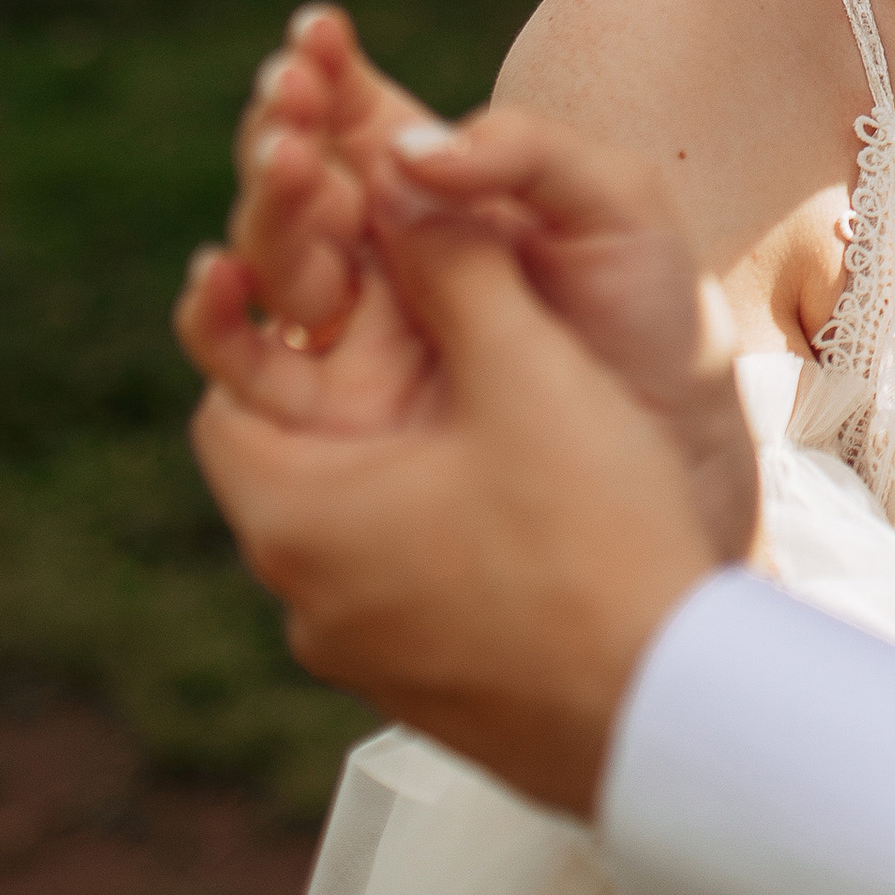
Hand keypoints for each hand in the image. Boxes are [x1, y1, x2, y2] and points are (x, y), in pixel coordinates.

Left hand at [192, 204, 720, 816]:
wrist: (664, 718)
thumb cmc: (589, 537)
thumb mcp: (527, 372)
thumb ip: (456, 268)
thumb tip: (399, 177)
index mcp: (299, 518)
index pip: (229, 402)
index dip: (271, 327)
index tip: (332, 283)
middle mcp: (308, 603)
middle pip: (294, 464)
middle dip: (349, 390)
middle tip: (416, 331)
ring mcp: (367, 661)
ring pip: (356, 529)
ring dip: (401, 463)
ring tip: (483, 408)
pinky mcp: (430, 695)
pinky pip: (407, 589)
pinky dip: (439, 532)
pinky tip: (524, 504)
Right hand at [195, 6, 757, 565]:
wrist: (678, 446)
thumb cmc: (651, 313)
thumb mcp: (612, 201)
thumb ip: (522, 153)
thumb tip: (404, 148)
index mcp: (444, 186)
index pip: (361, 114)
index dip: (329, 70)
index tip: (315, 33)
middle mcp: (385, 251)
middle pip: (299, 178)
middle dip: (284, 128)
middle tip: (289, 94)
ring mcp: (355, 330)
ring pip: (271, 255)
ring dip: (264, 204)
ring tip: (287, 163)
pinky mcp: (335, 413)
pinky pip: (251, 363)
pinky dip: (219, 318)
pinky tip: (224, 279)